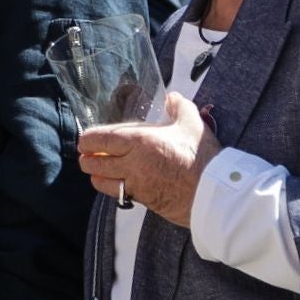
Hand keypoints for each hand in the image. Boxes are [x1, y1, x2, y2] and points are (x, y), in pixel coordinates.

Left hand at [77, 92, 222, 227]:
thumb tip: (172, 97)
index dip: (88, 139)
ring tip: (97, 171)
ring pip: (103, 183)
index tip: (84, 139)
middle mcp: (132, 164)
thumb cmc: (202, 156)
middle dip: (86, 159)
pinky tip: (118, 184)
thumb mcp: (192, 122)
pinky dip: (114, 189)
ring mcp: (137, 185)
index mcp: (140, 142)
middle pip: (95, 164)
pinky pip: (120, 195)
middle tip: (86, 154)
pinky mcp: (145, 201)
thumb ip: (179, 106)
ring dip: (96, 176)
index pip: (101, 140)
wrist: (215, 192)